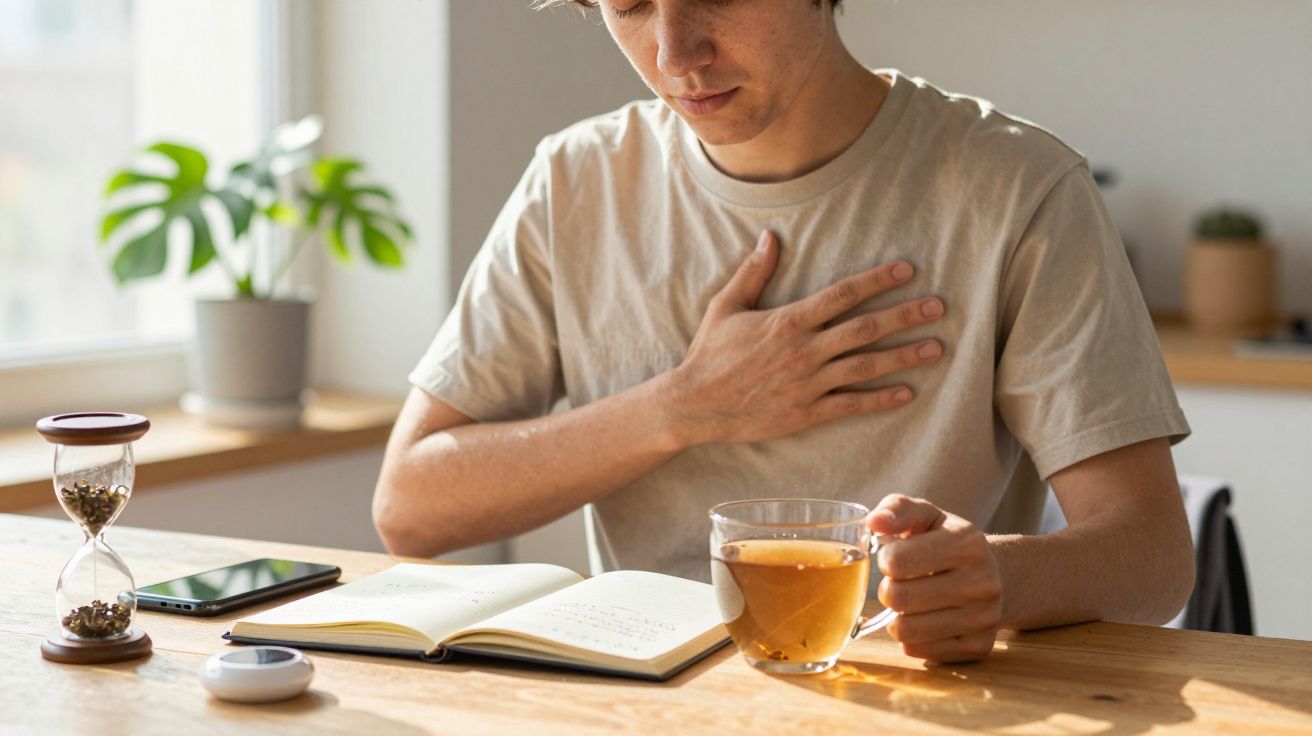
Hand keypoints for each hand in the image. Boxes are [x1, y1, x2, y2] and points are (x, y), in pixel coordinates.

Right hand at [666, 229, 945, 446]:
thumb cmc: (710, 353)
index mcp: (788, 321)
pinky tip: (907, 393)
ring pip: (866, 366)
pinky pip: (851, 404)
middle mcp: (804, 350)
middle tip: (939, 306)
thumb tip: (770, 237)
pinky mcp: (806, 412)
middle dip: (905, 315)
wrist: (694, 404)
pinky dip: (880, 399)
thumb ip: (753, 272)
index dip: (878, 280)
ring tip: (936, 347)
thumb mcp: (726, 306)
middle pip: (865, 328)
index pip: (843, 294)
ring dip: (904, 356)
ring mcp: (808, 383)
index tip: (907, 269)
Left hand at [867, 494, 1002, 662]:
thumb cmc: (947, 542)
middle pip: (899, 598)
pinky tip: (924, 620)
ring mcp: (983, 618)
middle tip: (899, 583)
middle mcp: (982, 583)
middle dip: (888, 590)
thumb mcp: (927, 516)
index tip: (895, 558)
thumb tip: (873, 522)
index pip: (897, 561)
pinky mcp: (978, 646)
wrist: (997, 576)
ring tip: (910, 603)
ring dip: (897, 617)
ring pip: (906, 631)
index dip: (886, 560)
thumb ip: (897, 510)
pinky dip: (911, 637)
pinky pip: (918, 650)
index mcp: (967, 543)